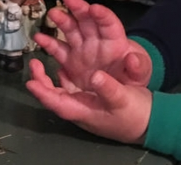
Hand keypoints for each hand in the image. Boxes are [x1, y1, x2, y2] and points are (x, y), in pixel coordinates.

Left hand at [26, 59, 151, 144]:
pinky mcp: (91, 96)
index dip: (43, 93)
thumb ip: (108, 89)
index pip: (58, 103)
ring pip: (62, 88)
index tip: (31, 82)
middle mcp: (80, 106)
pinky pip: (72, 83)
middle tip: (33, 63)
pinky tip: (61, 62)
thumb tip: (94, 76)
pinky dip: (65, 72)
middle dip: (41, 80)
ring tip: (40, 59)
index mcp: (84, 111)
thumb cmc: (134, 115)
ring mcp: (84, 101)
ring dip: (50, 74)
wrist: (149, 120)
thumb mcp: (123, 100)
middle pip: (55, 95)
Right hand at [32, 0, 151, 92]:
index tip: (93, 8)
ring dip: (62, 20)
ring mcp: (82, 49)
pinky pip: (59, 50)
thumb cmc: (133, 77)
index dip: (102, 16)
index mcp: (115, 43)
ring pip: (71, 30)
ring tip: (53, 14)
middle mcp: (96, 41)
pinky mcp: (71, 61)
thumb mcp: (140, 74)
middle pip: (87, 20)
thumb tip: (133, 59)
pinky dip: (49, 43)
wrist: (121, 91)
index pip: (109, 25)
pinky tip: (39, 38)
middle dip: (78, 8)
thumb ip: (138, 67)